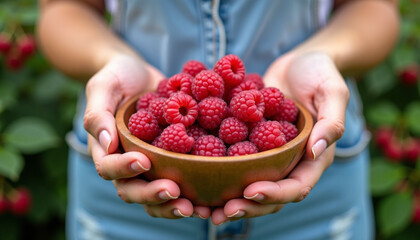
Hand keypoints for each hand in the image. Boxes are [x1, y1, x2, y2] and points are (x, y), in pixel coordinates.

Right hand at [83, 54, 210, 218]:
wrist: (143, 74)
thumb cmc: (118, 76)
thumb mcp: (104, 86)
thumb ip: (98, 112)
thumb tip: (106, 143)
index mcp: (107, 149)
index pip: (109, 167)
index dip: (124, 169)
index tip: (144, 161)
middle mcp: (128, 163)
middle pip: (133, 190)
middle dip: (152, 195)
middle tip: (174, 192)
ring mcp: (152, 164)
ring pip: (157, 194)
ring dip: (173, 205)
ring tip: (195, 208)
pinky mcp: (173, 160)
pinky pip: (180, 181)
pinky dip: (193, 193)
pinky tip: (211, 198)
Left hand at [211, 51, 348, 224]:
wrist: (296, 62)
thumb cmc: (319, 73)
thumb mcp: (332, 90)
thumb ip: (331, 121)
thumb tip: (316, 151)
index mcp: (312, 157)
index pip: (297, 186)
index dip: (275, 194)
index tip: (250, 191)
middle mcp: (289, 162)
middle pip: (270, 195)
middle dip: (247, 206)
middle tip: (221, 212)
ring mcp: (267, 154)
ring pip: (249, 184)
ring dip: (229, 199)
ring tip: (205, 209)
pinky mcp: (249, 143)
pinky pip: (235, 161)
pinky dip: (218, 172)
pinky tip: (196, 177)